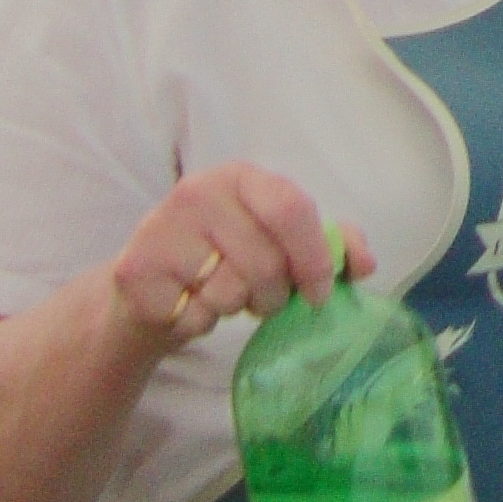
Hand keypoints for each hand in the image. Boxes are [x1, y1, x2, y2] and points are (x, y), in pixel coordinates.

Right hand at [103, 166, 366, 360]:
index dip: (314, 257)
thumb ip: (330, 243)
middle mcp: (199, 191)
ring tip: (222, 297)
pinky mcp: (137, 271)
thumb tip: (365, 264)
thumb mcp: (278, 240)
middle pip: (265, 261)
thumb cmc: (224, 258)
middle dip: (273, 296)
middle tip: (262, 300)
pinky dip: (199, 324)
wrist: (150, 289)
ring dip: (235, 309)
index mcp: (242, 177)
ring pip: (229, 292)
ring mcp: (162, 228)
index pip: (291, 209)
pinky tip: (189, 306)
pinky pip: (193, 315)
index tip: (319, 293)